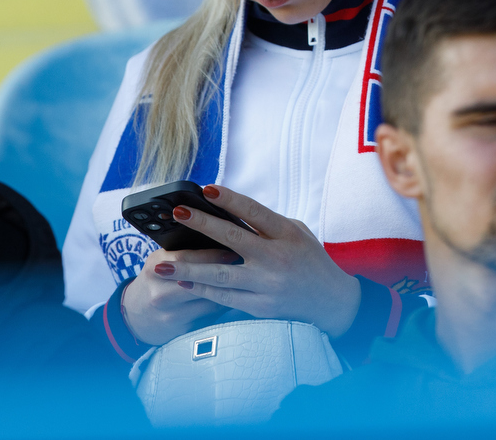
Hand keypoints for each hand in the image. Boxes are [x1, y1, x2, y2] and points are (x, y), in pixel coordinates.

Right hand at [120, 244, 236, 345]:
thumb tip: (217, 237)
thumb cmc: (155, 281)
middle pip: (200, 280)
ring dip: (229, 289)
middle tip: (245, 262)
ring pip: (209, 299)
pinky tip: (235, 296)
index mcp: (155, 267)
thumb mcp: (160, 261)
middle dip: (225, 271)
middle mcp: (160, 292)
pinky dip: (222, 303)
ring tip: (244, 278)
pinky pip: (209, 314)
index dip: (213, 252)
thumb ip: (182, 252)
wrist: (135, 315)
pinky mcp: (180, 329)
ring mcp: (170, 313)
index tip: (234, 247)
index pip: (187, 258)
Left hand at [141, 184, 362, 339]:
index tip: (205, 188)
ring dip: (189, 268)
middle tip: (176, 213)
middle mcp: (277, 258)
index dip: (229, 199)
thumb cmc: (310, 260)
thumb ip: (267, 224)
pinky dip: (203, 290)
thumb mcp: (296, 233)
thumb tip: (228, 212)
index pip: (254, 212)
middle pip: (232, 239)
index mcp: (287, 233)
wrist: (332, 302)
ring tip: (163, 263)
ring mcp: (268, 284)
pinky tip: (183, 283)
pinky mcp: (262, 307)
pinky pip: (226, 297)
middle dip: (202, 225)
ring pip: (221, 275)